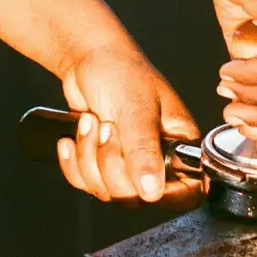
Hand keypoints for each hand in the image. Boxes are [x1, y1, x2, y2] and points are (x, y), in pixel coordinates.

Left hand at [54, 46, 203, 209]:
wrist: (88, 58)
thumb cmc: (121, 71)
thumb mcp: (135, 108)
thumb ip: (144, 149)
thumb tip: (153, 190)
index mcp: (179, 146)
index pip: (185, 191)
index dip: (164, 195)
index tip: (138, 179)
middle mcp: (157, 160)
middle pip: (136, 197)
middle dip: (110, 164)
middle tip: (106, 128)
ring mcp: (128, 164)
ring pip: (108, 192)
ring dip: (88, 159)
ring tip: (90, 123)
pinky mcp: (102, 164)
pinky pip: (85, 183)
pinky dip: (72, 163)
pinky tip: (71, 139)